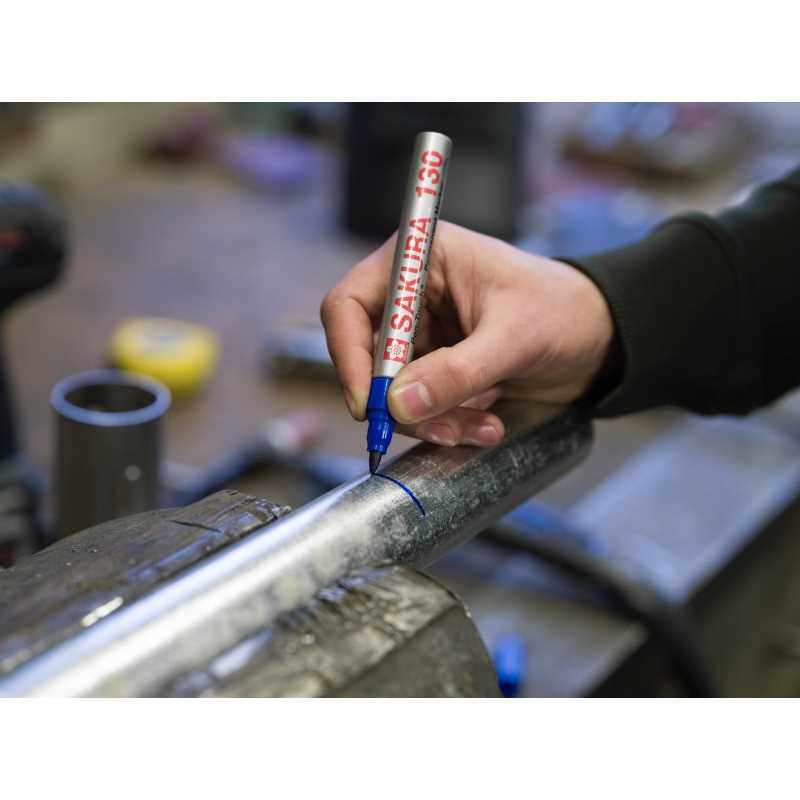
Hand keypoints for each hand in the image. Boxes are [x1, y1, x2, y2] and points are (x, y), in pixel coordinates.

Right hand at [320, 222, 613, 446]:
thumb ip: (457, 371)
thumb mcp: (515, 338)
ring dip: (431, 419)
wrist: (600, 338)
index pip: (350, 304)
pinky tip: (485, 422)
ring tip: (479, 427)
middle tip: (438, 430)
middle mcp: (411, 294)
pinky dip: (446, 422)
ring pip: (394, 389)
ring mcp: (423, 332)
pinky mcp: (437, 364)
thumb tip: (398, 403)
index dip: (349, 355)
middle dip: (400, 400)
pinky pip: (420, 403)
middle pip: (367, 356)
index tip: (369, 404)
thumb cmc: (564, 311)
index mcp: (420, 259)